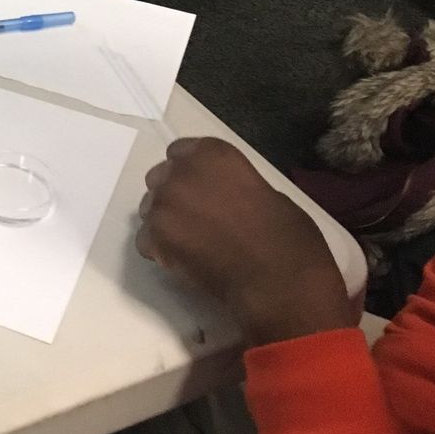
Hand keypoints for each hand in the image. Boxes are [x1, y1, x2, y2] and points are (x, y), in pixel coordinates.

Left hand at [137, 137, 356, 346]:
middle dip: (175, 195)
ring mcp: (163, 205)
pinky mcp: (154, 238)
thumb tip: (223, 194)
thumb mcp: (267, 193)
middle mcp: (181, 172)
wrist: (279, 282)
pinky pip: (146, 240)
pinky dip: (162, 250)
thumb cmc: (288, 237)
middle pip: (161, 178)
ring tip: (194, 243)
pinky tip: (187, 261)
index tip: (201, 188)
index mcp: (212, 154)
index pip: (181, 151)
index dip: (190, 172)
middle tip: (197, 218)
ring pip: (151, 208)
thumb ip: (233, 184)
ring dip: (167, 221)